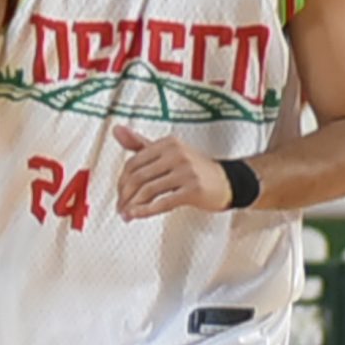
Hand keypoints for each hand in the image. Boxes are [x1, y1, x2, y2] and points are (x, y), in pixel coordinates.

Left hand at [113, 128, 230, 219]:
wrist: (228, 182)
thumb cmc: (195, 169)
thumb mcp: (169, 152)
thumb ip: (141, 144)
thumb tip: (116, 129)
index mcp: (168, 143)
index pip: (133, 163)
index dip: (121, 182)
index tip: (119, 195)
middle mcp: (176, 154)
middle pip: (138, 177)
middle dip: (124, 196)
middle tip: (120, 208)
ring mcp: (186, 171)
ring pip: (148, 190)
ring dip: (132, 206)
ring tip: (127, 215)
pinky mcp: (193, 189)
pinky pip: (163, 202)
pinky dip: (146, 211)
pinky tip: (137, 215)